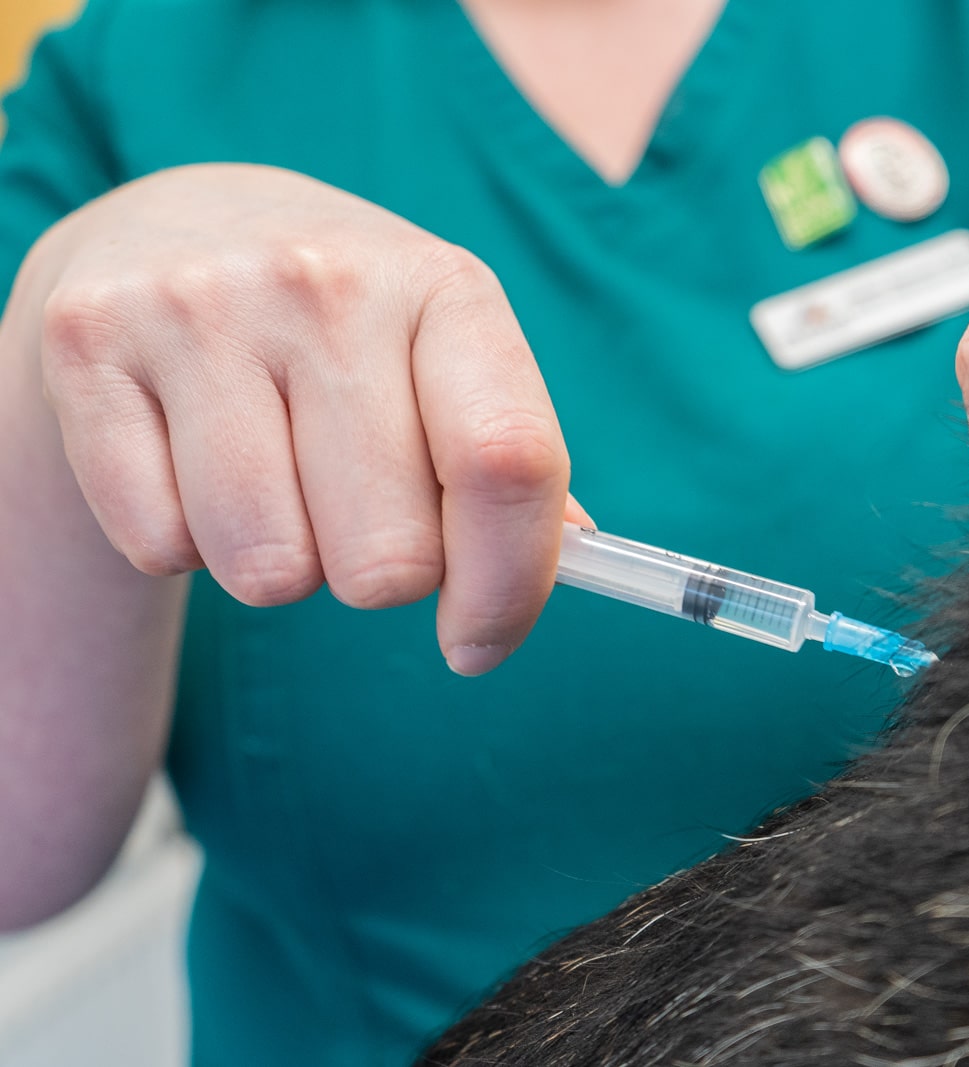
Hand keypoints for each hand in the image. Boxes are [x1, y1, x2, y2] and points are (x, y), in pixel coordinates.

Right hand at [37, 164, 571, 673]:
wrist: (180, 228)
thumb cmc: (352, 333)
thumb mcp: (449, 361)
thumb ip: (515, 466)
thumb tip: (584, 564)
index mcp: (447, 289)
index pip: (508, 466)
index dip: (506, 588)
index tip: (476, 644)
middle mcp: (326, 281)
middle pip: (388, 555)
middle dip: (380, 574)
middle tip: (355, 512)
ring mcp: (199, 304)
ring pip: (269, 570)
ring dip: (283, 568)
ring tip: (276, 485)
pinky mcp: (87, 341)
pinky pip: (161, 545)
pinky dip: (184, 545)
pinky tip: (192, 466)